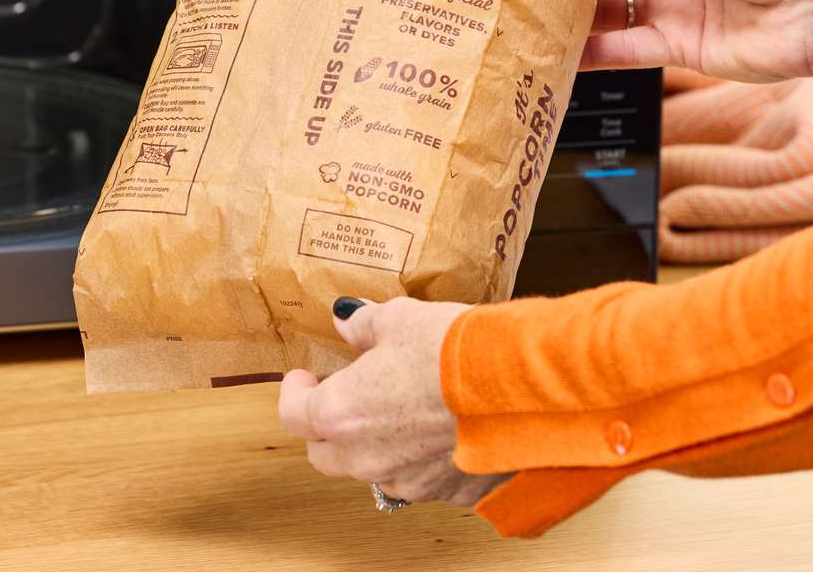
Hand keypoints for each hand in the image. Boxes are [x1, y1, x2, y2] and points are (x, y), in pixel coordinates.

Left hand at [277, 297, 511, 506]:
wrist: (519, 386)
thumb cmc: (454, 350)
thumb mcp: (401, 319)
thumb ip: (365, 326)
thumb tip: (347, 322)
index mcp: (342, 413)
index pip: (293, 415)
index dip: (294, 394)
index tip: (302, 379)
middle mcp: (368, 457)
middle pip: (325, 455)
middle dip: (327, 429)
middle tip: (343, 397)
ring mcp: (410, 482)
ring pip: (375, 472)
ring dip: (378, 447)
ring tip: (402, 412)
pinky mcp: (450, 493)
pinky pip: (425, 481)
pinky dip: (425, 461)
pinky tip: (444, 431)